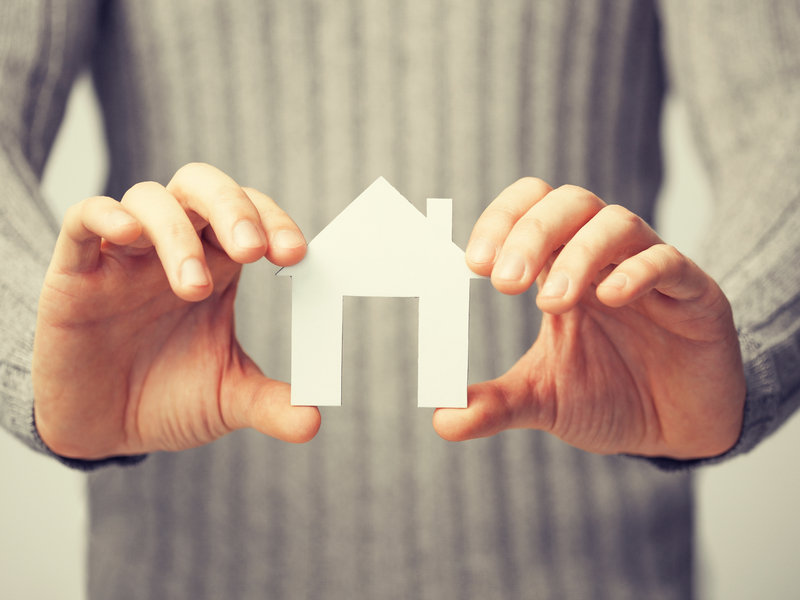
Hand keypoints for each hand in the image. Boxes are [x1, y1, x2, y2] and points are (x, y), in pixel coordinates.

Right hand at [33, 163, 320, 459]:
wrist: (100, 430)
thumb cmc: (166, 398)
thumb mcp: (225, 401)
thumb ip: (269, 404)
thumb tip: (314, 421)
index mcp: (217, 265)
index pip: (250, 216)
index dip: (274, 221)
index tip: (296, 254)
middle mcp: (173, 249)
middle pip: (204, 188)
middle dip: (233, 210)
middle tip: (254, 251)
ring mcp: (123, 257)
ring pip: (149, 199)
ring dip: (177, 234)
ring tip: (195, 288)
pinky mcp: (74, 273)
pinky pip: (82, 220)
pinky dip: (104, 216)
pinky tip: (126, 234)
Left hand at [433, 178, 745, 459]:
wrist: (676, 430)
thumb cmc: (609, 396)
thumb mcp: (543, 400)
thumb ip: (494, 403)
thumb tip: (441, 419)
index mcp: (562, 268)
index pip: (531, 209)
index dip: (502, 222)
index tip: (473, 264)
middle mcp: (604, 258)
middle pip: (571, 203)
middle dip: (531, 233)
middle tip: (504, 282)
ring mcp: (651, 272)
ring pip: (617, 224)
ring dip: (578, 255)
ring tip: (550, 302)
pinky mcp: (695, 295)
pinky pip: (669, 262)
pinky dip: (638, 271)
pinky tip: (609, 299)